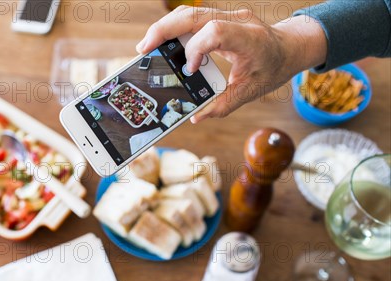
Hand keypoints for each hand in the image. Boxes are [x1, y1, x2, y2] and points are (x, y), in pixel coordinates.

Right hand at [136, 6, 326, 122]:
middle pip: (193, 16)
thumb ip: (224, 104)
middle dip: (164, 30)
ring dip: (164, 28)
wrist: (289, 47)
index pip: (215, 32)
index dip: (196, 49)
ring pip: (188, 13)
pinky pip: (191, 18)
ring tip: (146, 47)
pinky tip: (161, 43)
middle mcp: (236, 21)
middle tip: (143, 49)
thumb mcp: (252, 91)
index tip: (191, 70)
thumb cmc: (272, 68)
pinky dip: (173, 29)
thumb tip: (196, 117)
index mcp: (249, 38)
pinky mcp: (218, 17)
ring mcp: (226, 15)